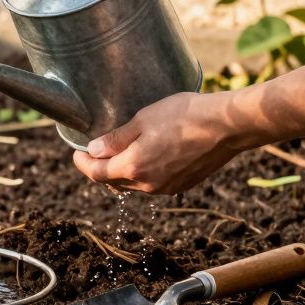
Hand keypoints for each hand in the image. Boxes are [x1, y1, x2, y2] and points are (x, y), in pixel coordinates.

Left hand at [72, 92, 246, 193]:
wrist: (227, 126)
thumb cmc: (184, 116)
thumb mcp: (143, 120)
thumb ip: (116, 139)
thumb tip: (94, 150)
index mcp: (134, 167)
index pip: (96, 173)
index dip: (82, 164)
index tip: (77, 153)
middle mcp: (148, 184)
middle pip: (113, 181)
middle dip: (100, 168)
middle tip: (95, 151)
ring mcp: (166, 188)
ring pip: (134, 184)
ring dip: (122, 171)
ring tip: (120, 151)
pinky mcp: (182, 186)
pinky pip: (153, 183)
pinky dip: (143, 172)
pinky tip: (147, 155)